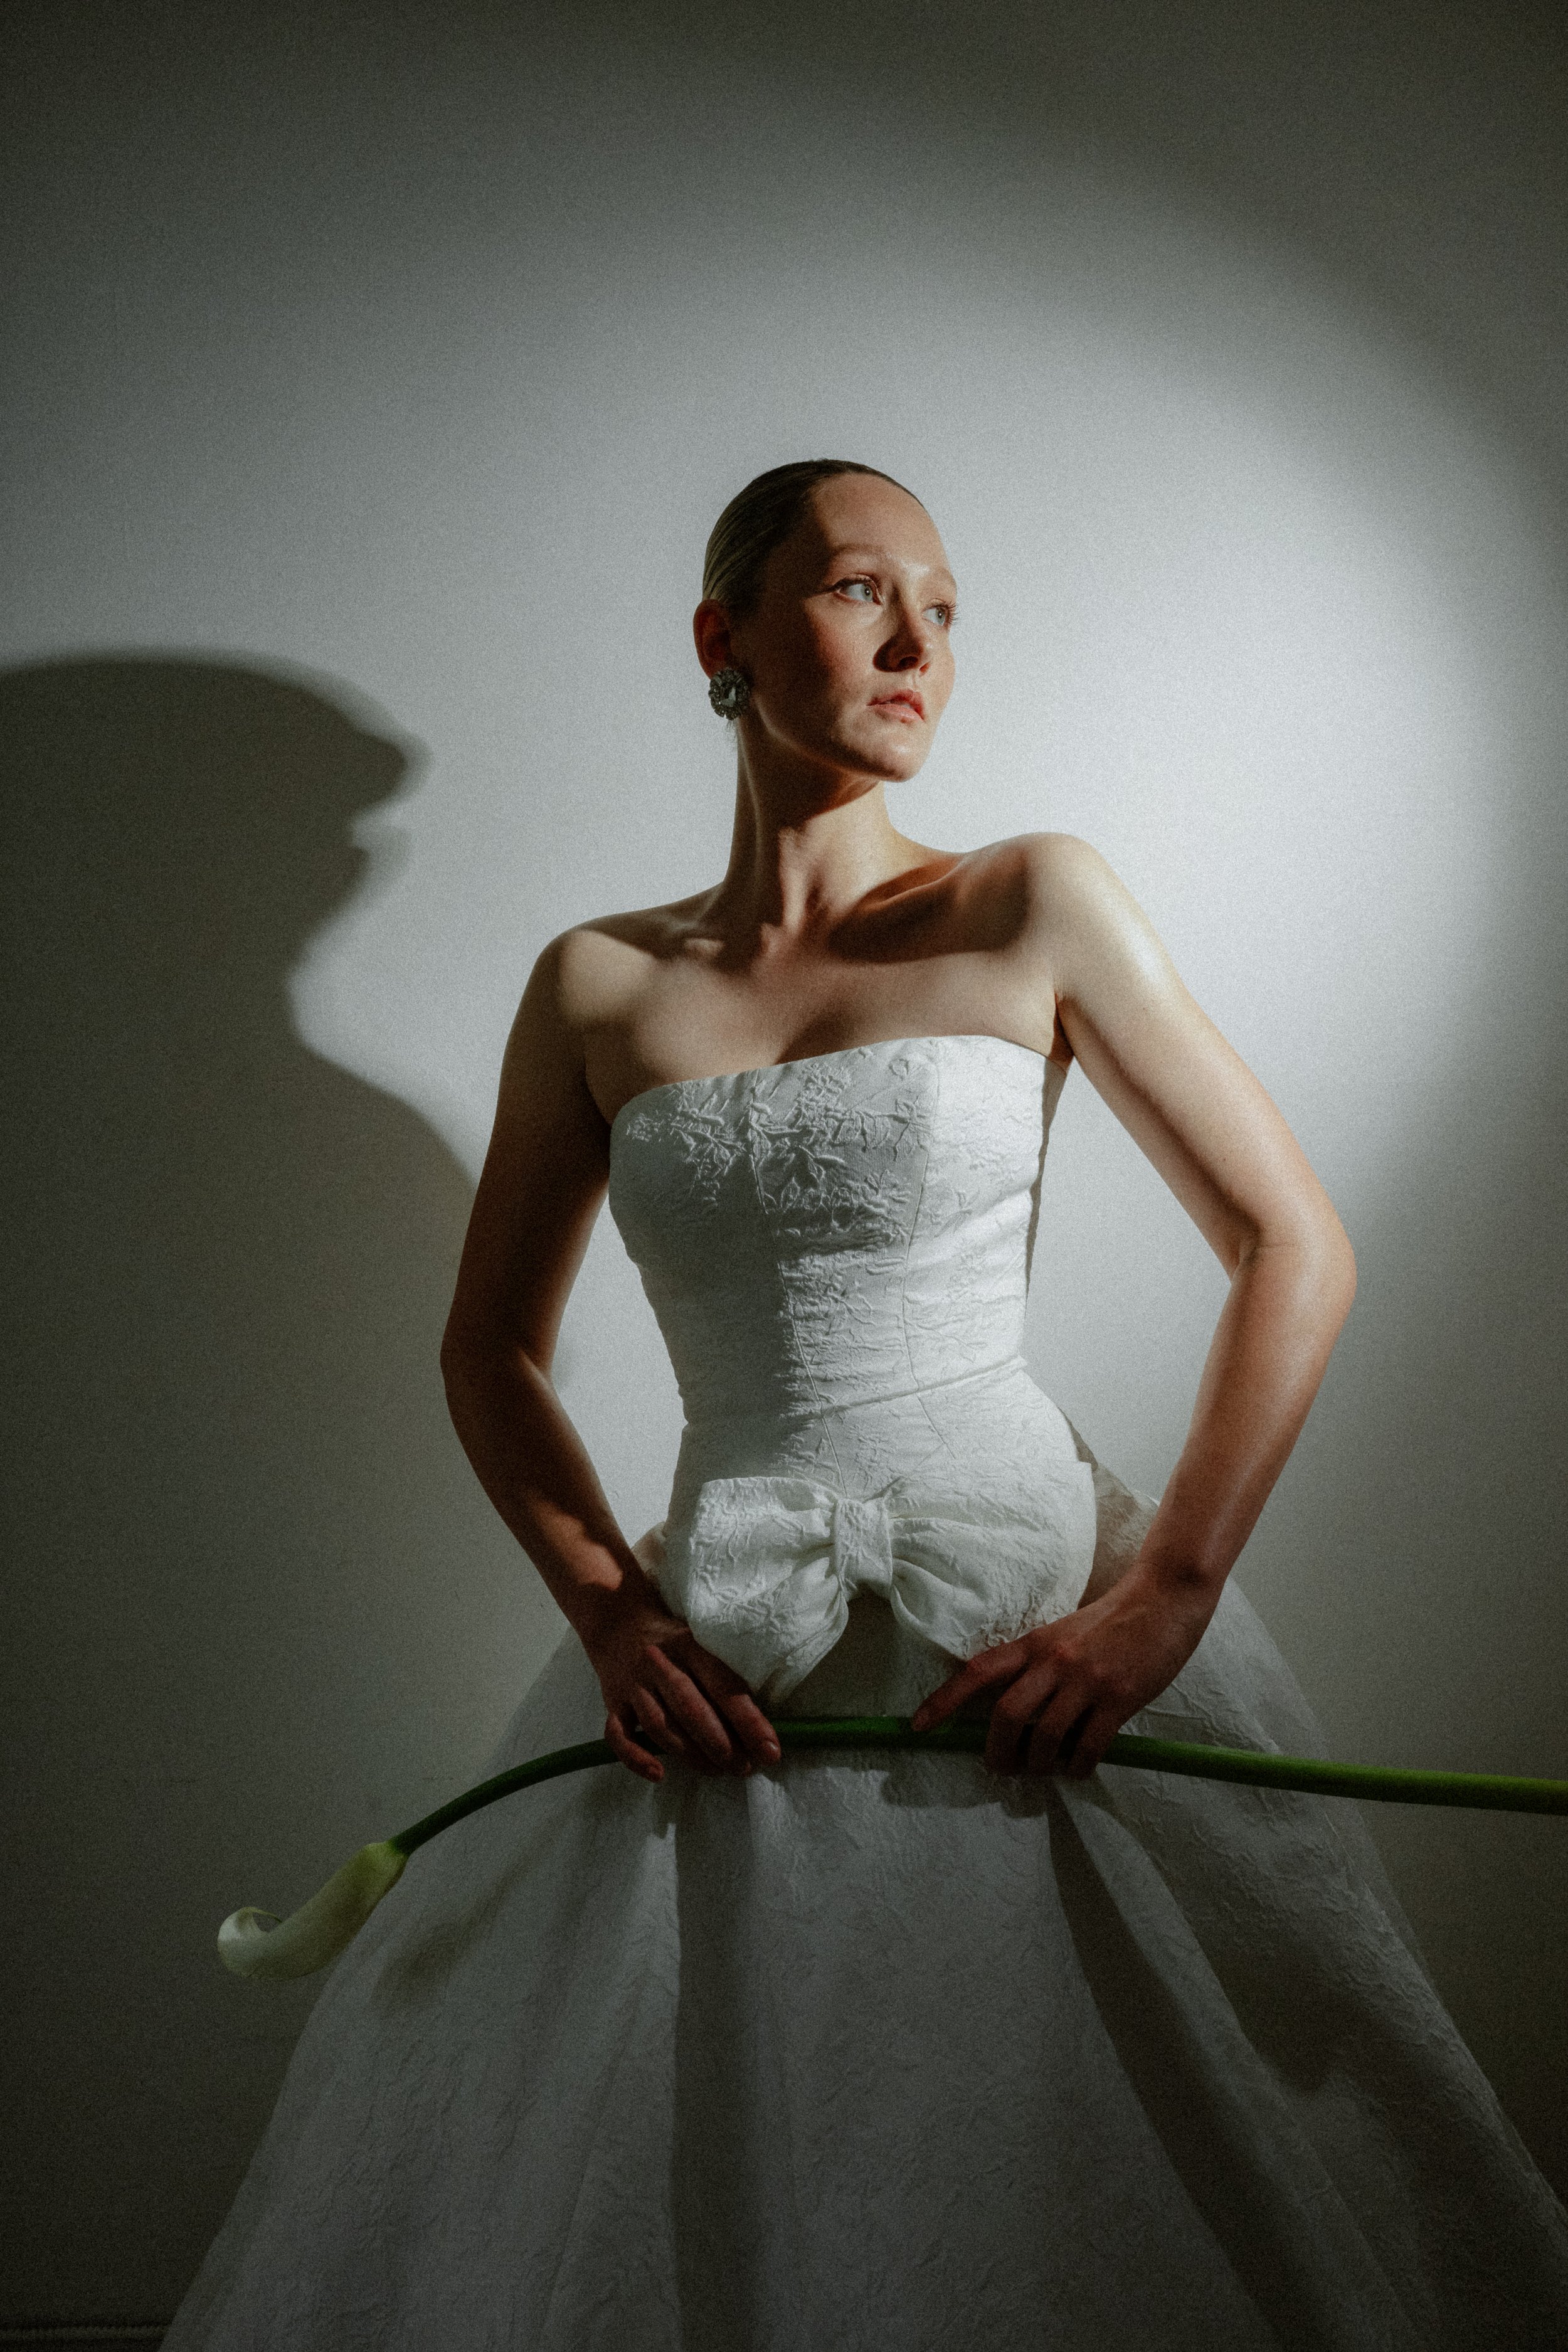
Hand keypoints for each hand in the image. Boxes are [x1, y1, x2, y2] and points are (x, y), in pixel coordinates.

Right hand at [583, 1592, 781, 1784]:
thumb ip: (723, 1675)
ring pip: (660, 1727)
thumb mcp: (700, 1642)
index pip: (723, 1686)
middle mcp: (659, 1663)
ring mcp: (633, 1684)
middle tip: (744, 1767)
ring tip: (718, 1771)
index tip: (769, 1750)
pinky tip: (658, 1774)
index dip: (748, 1721)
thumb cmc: (673, 1640)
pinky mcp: (612, 1702)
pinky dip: (636, 1758)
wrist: (619, 1621)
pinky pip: (618, 1735)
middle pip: (691, 1709)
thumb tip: (759, 1724)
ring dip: (691, 1755)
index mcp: (689, 1645)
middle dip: (721, 1745)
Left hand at [910, 1565, 1218, 1778]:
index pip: (979, 1670)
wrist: (1163, 1600)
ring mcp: (1087, 1680)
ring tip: (1042, 1771)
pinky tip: (1077, 1768)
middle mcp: (1055, 1661)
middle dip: (997, 1752)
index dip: (945, 1700)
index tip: (919, 1725)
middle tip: (1000, 1768)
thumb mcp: (1064, 1635)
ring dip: (1038, 1765)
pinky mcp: (1119, 1698)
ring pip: (1045, 1737)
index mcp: (1035, 1642)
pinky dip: (1077, 1767)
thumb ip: (1038, 1666)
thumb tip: (1014, 1716)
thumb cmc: (1111, 1622)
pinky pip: (1088, 1747)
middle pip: (1007, 1715)